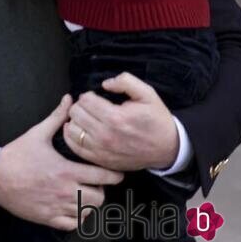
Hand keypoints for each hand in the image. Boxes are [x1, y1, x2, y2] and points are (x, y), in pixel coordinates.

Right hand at [0, 95, 123, 230]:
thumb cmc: (16, 155)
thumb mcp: (37, 133)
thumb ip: (56, 117)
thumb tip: (69, 99)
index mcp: (66, 170)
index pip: (103, 176)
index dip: (114, 175)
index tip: (116, 173)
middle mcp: (65, 191)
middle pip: (99, 198)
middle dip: (102, 190)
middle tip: (95, 183)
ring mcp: (57, 206)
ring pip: (88, 212)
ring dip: (89, 203)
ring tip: (84, 193)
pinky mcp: (48, 218)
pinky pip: (73, 224)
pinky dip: (77, 217)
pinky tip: (72, 206)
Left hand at [63, 72, 178, 170]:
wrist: (169, 149)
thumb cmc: (157, 120)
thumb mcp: (148, 94)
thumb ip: (125, 82)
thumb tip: (105, 84)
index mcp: (116, 117)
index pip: (85, 100)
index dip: (88, 95)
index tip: (96, 98)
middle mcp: (105, 135)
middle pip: (76, 113)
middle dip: (81, 106)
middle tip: (90, 107)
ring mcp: (101, 150)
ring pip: (72, 130)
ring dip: (76, 121)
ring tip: (86, 118)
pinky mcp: (100, 160)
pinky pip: (74, 147)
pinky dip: (71, 136)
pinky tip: (80, 129)